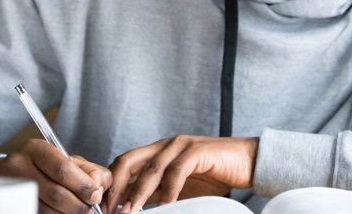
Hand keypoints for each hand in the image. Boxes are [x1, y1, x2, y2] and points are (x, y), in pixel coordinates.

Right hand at [0, 139, 111, 213]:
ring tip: (78, 212)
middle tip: (90, 210)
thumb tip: (99, 187)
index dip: (83, 186)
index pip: (63, 169)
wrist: (9, 175)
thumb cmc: (46, 167)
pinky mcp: (12, 204)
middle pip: (56, 193)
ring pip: (47, 209)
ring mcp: (12, 187)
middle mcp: (19, 166)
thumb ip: (89, 170)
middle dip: (78, 205)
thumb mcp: (67, 160)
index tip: (95, 196)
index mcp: (36, 149)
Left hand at [103, 135, 257, 212]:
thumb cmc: (215, 176)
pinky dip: (168, 189)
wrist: (249, 163)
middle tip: (108, 211)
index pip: (123, 164)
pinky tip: (165, 205)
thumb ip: (157, 192)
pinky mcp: (198, 151)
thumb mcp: (179, 187)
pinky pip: (177, 171)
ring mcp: (181, 145)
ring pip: (150, 169)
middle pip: (128, 161)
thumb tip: (131, 207)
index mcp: (157, 151)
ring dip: (137, 193)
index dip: (110, 185)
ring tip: (129, 212)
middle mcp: (165, 145)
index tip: (102, 208)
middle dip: (115, 187)